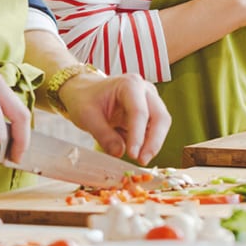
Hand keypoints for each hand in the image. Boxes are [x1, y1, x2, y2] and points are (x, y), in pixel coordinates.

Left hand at [55, 72, 169, 163]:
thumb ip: (103, 135)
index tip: (133, 155)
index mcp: (129, 85)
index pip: (139, 112)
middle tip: (142, 161)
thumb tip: (119, 153)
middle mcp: (144, 90)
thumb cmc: (85, 99)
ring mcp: (149, 100)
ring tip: (138, 159)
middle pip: (160, 117)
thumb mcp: (86, 116)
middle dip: (154, 142)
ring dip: (153, 144)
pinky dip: (148, 143)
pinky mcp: (149, 113)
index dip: (138, 135)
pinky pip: (154, 130)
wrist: (84, 91)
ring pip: (161, 124)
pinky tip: (135, 152)